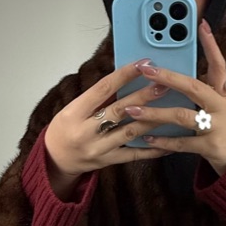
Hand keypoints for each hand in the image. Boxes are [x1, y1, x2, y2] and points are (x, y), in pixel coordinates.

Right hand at [43, 60, 169, 196]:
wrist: (55, 159)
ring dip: (152, 119)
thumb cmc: (65, 129)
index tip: (142, 64)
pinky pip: (133, 154)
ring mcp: (97, 148)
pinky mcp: (107, 161)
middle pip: (119, 110)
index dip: (124, 75)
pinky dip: (151, 148)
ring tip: (171, 108)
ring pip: (130, 132)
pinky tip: (167, 140)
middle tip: (163, 84)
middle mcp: (85, 131)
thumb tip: (125, 77)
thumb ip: (98, 97)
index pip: (103, 89)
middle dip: (144, 96)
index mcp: (74, 112)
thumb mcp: (73, 109)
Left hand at [123, 20, 225, 175]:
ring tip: (133, 110)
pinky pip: (182, 143)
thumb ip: (198, 95)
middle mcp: (221, 108)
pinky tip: (146, 138)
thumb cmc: (222, 133)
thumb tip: (169, 79)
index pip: (219, 65)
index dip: (211, 45)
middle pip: (194, 87)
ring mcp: (218, 127)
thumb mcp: (216, 110)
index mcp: (222, 96)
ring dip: (155, 113)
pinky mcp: (211, 147)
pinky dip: (163, 141)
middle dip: (168, 77)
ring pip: (183, 116)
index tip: (201, 25)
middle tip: (146, 69)